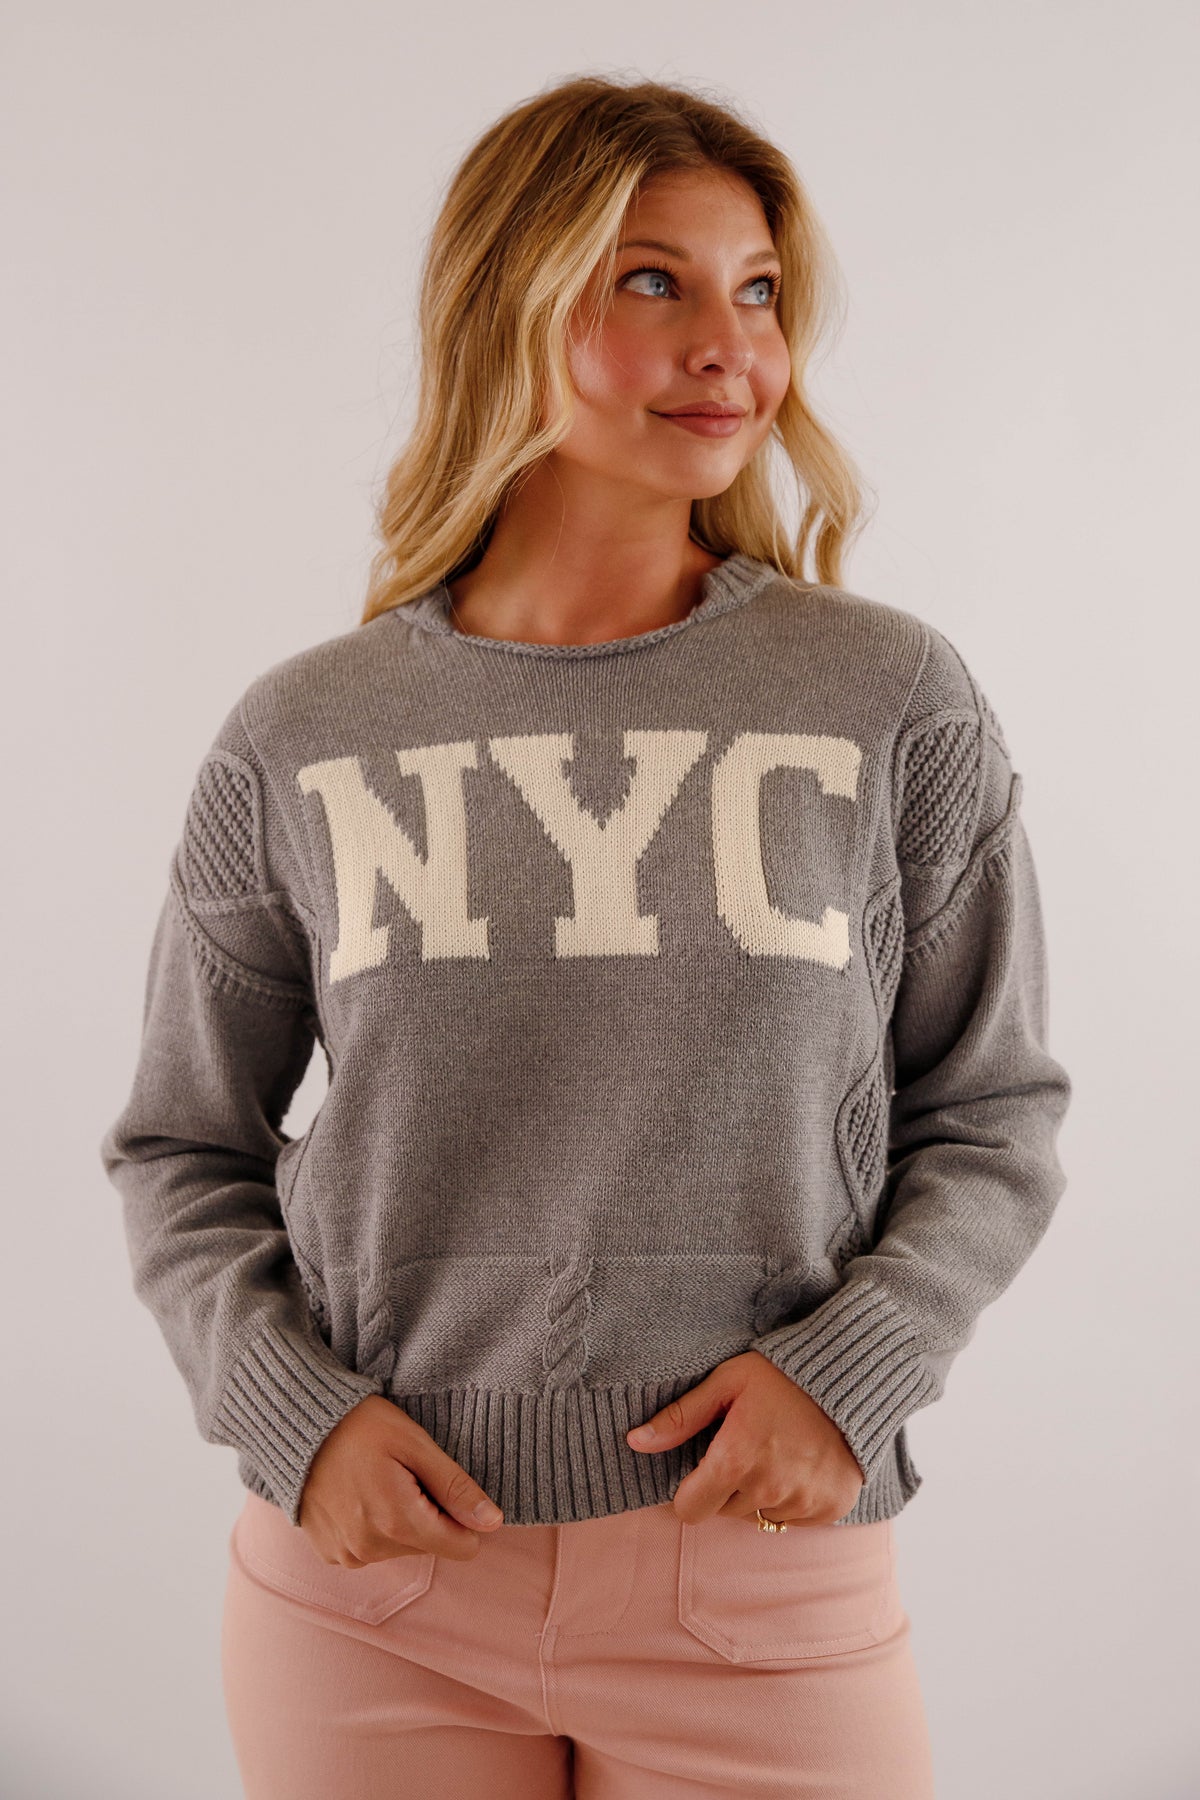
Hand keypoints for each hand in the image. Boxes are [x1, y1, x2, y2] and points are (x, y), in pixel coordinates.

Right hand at [298, 1394, 504, 1563]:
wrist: (296, 1424)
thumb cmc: (359, 1424)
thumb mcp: (415, 1444)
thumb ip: (455, 1487)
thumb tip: (493, 1522)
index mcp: (398, 1523)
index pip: (462, 1548)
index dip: (461, 1515)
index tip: (440, 1484)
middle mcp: (370, 1550)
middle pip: (430, 1546)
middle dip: (426, 1513)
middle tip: (402, 1473)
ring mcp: (347, 1555)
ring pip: (400, 1548)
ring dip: (398, 1520)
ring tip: (377, 1479)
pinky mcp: (329, 1553)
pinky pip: (370, 1549)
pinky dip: (371, 1526)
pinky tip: (358, 1493)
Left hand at [626, 1350, 864, 1526]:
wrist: (850, 1376)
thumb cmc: (781, 1374)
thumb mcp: (725, 1383)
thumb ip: (680, 1417)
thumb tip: (635, 1442)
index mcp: (735, 1460)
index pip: (689, 1510)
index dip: (689, 1490)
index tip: (700, 1468)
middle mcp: (768, 1488)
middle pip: (724, 1511)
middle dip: (726, 1487)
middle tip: (745, 1447)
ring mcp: (802, 1502)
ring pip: (759, 1516)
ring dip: (759, 1493)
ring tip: (774, 1451)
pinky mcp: (830, 1509)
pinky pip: (794, 1518)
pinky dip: (792, 1498)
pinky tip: (799, 1463)